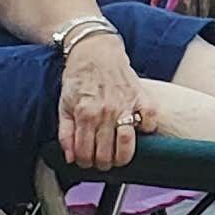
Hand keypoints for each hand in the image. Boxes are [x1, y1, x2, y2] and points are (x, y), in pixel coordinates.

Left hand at [56, 33, 149, 169]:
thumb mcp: (64, 105)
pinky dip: (146, 130)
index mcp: (85, 114)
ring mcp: (125, 105)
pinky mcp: (141, 97)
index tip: (86, 162)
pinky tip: (138, 131)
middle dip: (102, 164)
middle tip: (102, 162)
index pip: (84, 153)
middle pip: (106, 154)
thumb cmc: (79, 78)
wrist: (95, 50)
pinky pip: (150, 122)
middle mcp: (106, 111)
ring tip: (118, 158)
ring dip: (123, 158)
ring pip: (127, 143)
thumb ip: (66, 133)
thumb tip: (70, 157)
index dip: (84, 163)